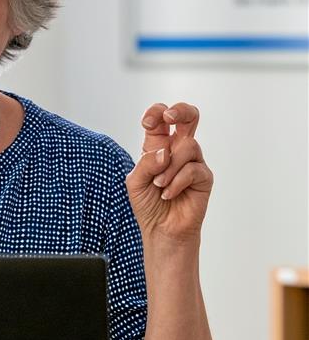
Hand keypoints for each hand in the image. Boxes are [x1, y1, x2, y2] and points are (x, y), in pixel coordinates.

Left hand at [125, 102, 213, 244]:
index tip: (147, 122)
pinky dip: (176, 182)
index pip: (161, 120)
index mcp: (158, 146)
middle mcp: (178, 150)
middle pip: (189, 118)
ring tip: (159, 185)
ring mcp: (193, 162)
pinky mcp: (204, 177)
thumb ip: (146, 164)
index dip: (156, 113)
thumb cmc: (147, 203)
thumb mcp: (135, 182)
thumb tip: (165, 152)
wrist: (161, 229)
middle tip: (169, 116)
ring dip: (169, 167)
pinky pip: (193, 169)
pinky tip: (168, 194)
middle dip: (181, 111)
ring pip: (188, 146)